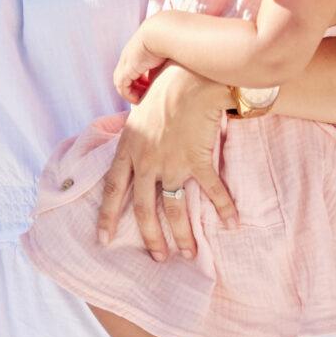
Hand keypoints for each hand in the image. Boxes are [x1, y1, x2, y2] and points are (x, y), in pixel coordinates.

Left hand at [95, 66, 236, 261]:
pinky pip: (211, 189)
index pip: (111, 190)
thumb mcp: (137, 115)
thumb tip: (132, 150)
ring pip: (173, 206)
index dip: (106, 216)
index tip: (103, 240)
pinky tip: (233, 223)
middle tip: (158, 258)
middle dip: (150, 237)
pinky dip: (224, 207)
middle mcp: (145, 161)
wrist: (189, 79)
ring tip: (188, 254)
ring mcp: (170, 162)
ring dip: (181, 234)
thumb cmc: (164, 91)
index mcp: (126, 150)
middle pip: (142, 208)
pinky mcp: (196, 159)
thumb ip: (133, 139)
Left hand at [113, 25, 163, 101]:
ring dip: (130, 92)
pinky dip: (128, 95)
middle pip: (123, 75)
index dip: (139, 78)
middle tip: (144, 95)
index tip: (150, 86)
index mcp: (136, 50)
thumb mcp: (163, 54)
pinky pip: (122, 87)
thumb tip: (162, 77)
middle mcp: (128, 56)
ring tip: (141, 99)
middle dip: (133, 86)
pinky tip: (138, 99)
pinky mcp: (126, 69)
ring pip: (120, 82)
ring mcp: (125, 62)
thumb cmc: (167, 41)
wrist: (160, 33)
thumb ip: (160, 65)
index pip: (132, 67)